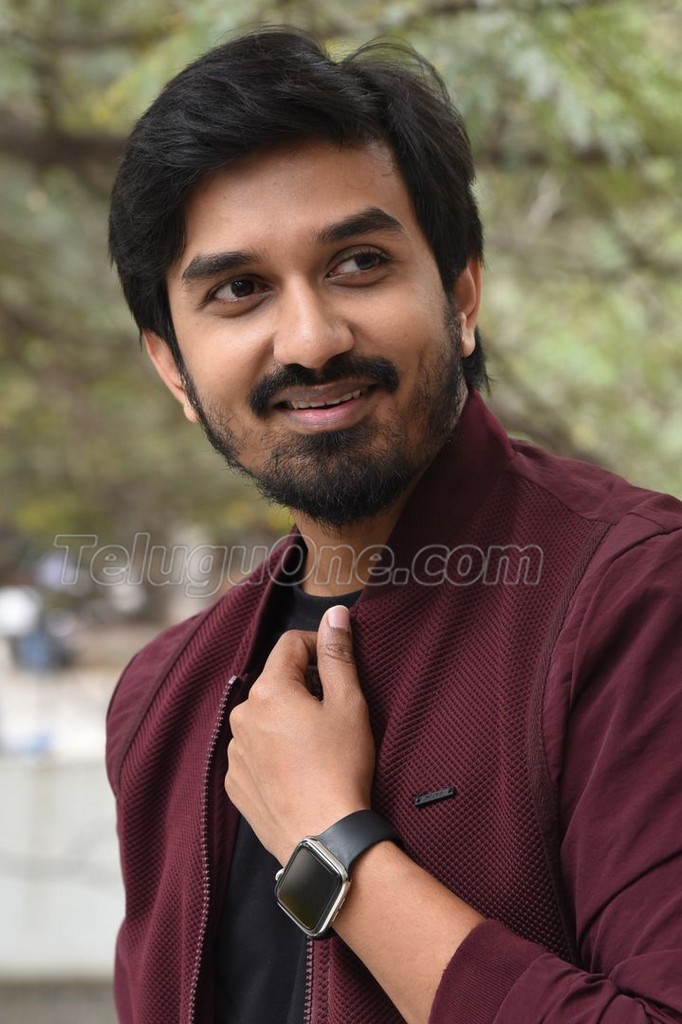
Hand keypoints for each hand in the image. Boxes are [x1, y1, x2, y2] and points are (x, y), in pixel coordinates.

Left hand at [225, 605, 375, 864]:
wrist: (324, 839)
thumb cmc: (340, 768)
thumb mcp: (349, 704)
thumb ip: (338, 654)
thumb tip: (334, 615)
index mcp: (268, 691)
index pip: (290, 645)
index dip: (319, 647)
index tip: (339, 666)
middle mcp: (241, 717)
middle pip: (275, 682)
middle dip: (304, 687)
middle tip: (335, 713)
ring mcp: (234, 752)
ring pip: (264, 718)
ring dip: (288, 720)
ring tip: (318, 747)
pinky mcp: (235, 784)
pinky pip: (255, 752)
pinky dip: (275, 752)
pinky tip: (301, 771)